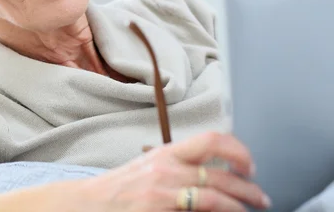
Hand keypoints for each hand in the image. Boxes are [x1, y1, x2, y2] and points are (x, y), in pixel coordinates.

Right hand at [74, 132, 269, 211]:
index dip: (237, 151)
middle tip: (260, 197)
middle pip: (220, 172)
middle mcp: (166, 167)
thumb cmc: (116, 190)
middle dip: (248, 188)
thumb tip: (209, 176)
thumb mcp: (148, 170)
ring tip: (250, 209)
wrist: (86, 203)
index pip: (211, 140)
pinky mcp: (158, 209)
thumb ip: (176, 168)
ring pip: (216, 195)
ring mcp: (163, 190)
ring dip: (240, 205)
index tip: (249, 165)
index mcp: (165, 153)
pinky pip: (200, 211)